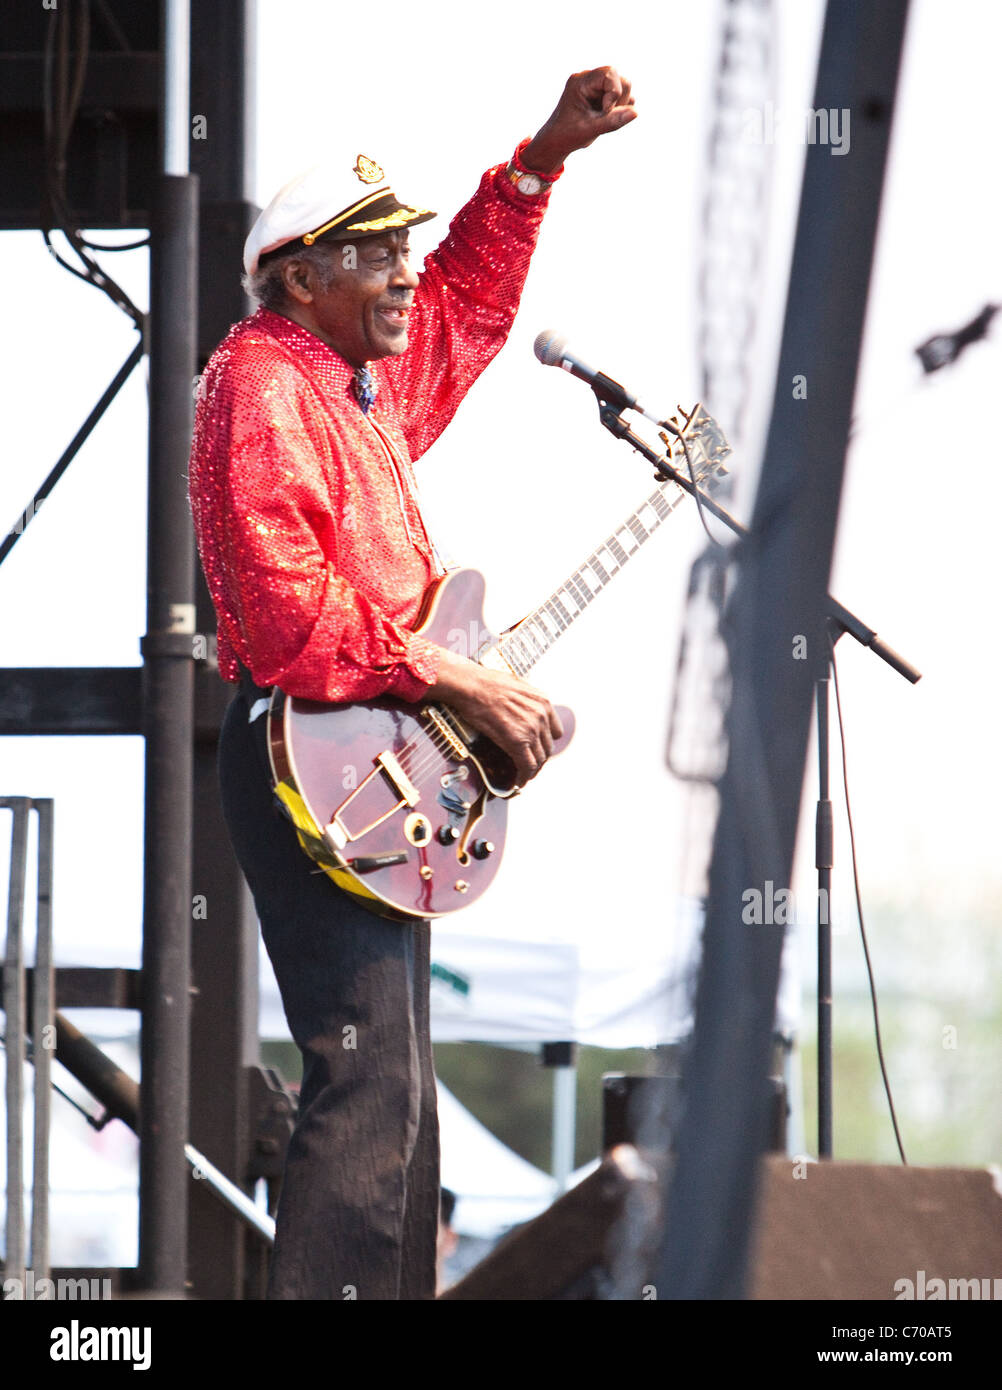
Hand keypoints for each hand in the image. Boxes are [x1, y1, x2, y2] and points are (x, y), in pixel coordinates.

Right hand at [427, 650, 563, 784]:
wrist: (472, 686)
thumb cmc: (486, 683)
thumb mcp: (516, 685)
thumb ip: (525, 700)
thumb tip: (521, 708)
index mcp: (544, 702)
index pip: (554, 732)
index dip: (545, 743)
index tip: (537, 749)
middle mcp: (542, 716)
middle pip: (547, 748)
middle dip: (538, 759)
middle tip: (528, 766)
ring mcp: (531, 729)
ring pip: (539, 759)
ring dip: (532, 770)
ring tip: (524, 776)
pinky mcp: (518, 742)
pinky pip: (527, 766)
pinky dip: (524, 776)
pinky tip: (519, 781)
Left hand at [522, 66, 636, 174]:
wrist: (556, 141)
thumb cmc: (568, 135)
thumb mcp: (590, 130)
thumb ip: (613, 121)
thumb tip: (635, 112)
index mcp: (580, 82)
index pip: (610, 73)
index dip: (614, 93)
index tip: (604, 112)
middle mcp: (588, 79)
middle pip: (620, 78)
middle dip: (620, 99)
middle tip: (606, 117)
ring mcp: (595, 86)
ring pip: (623, 86)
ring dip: (621, 105)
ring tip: (605, 118)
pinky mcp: (601, 95)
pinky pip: (620, 95)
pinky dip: (620, 108)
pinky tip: (606, 117)